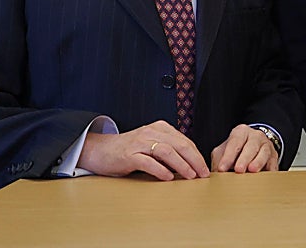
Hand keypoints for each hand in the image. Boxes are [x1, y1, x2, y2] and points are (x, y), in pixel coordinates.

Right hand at [77, 120, 209, 180]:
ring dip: (181, 165)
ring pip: (167, 151)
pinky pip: (148, 161)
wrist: (100, 150)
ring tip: (190, 176)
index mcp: (160, 128)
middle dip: (194, 160)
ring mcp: (140, 143)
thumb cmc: (129, 150)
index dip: (197, 155)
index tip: (205, 168)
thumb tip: (191, 165)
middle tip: (202, 174)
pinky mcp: (129, 155)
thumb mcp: (151, 144)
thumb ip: (168, 150)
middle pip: (179, 144)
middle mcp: (151, 132)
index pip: (184, 141)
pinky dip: (160, 170)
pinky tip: (168, 178)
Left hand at [210, 124, 279, 172]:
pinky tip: (265, 177)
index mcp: (241, 132)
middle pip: (251, 146)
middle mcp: (256, 136)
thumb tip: (215, 173)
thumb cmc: (237, 149)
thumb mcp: (225, 149)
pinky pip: (273, 163)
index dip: (228, 156)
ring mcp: (267, 146)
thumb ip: (219, 159)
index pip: (235, 142)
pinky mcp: (274, 157)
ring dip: (258, 162)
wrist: (255, 145)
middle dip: (244, 158)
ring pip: (264, 153)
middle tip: (238, 170)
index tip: (222, 168)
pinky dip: (270, 170)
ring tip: (252, 170)